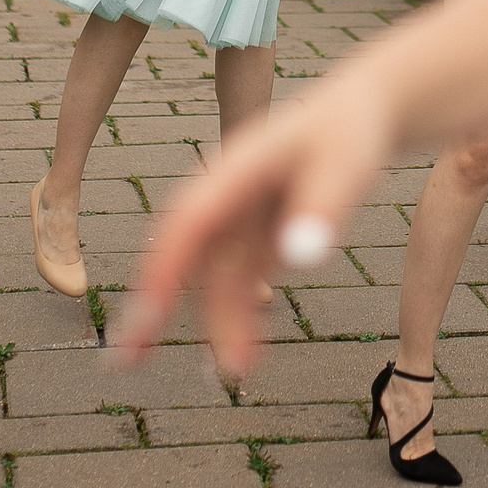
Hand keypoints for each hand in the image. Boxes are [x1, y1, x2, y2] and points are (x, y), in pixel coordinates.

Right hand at [118, 84, 393, 373]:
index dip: (163, 270)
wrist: (362, 113)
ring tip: (233, 375)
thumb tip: (299, 259)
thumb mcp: (345, 164)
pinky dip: (237, 317)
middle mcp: (225, 195)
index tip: (147, 315)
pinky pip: (238, 281)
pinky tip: (245, 356)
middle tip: (125, 362)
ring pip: (216, 279)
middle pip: (187, 258)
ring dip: (216, 324)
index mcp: (234, 170)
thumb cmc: (351, 132)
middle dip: (154, 309)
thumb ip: (322, 208)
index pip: (188, 222)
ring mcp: (238, 216)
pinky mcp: (255, 234)